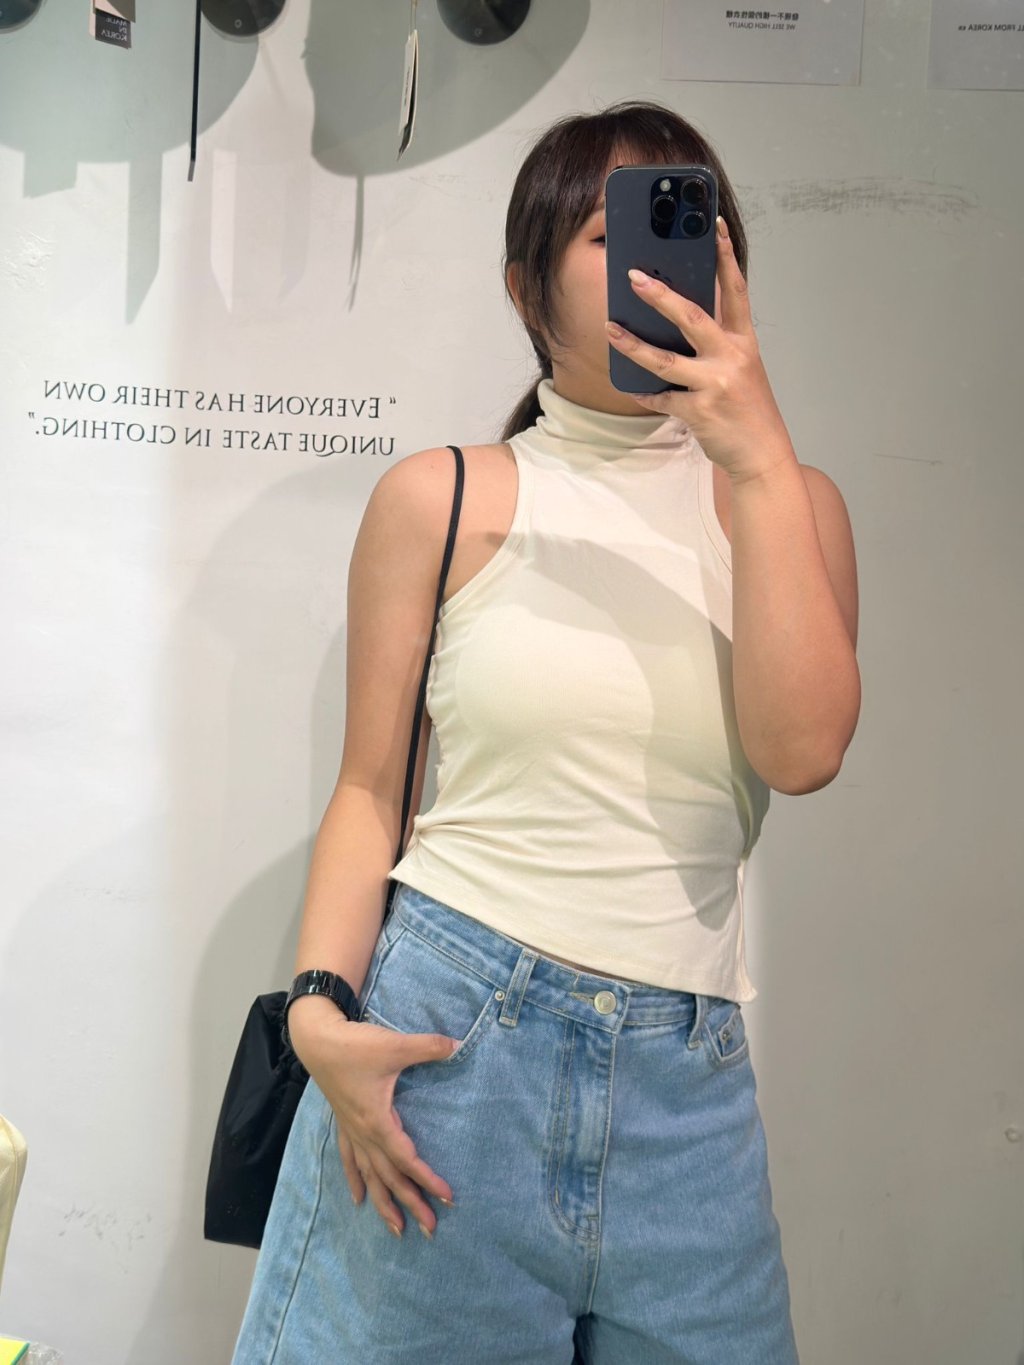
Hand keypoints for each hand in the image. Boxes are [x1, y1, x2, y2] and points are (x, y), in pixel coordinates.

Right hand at [296, 1013, 459, 1240]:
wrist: (317, 1041)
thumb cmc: (355, 1046)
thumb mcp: (394, 1046)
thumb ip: (428, 1047)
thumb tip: (458, 1044)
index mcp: (377, 1122)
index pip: (407, 1160)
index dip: (427, 1179)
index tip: (448, 1197)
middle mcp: (364, 1134)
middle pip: (390, 1177)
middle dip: (410, 1203)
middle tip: (431, 1229)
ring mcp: (351, 1131)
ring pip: (369, 1175)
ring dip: (383, 1203)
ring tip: (397, 1229)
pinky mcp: (343, 1123)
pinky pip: (350, 1160)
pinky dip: (356, 1181)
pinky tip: (359, 1200)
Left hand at [605, 216, 794, 483]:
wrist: (762, 453)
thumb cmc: (748, 408)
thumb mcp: (741, 368)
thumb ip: (717, 343)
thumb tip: (677, 317)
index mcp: (744, 342)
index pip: (736, 290)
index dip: (725, 256)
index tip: (713, 225)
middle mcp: (732, 357)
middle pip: (692, 317)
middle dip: (660, 296)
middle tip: (634, 277)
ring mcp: (715, 384)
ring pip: (665, 360)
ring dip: (632, 344)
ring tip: (609, 328)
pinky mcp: (699, 411)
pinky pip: (661, 398)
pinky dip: (644, 393)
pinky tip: (630, 387)